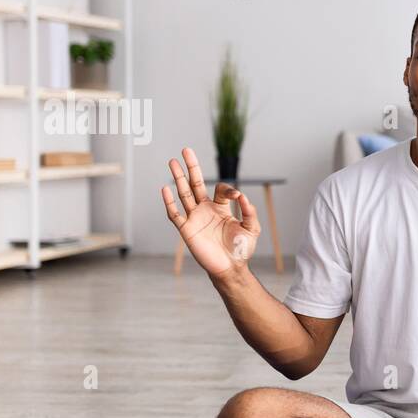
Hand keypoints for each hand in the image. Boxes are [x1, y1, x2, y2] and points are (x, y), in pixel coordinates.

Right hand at [161, 147, 260, 276]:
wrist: (230, 267)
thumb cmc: (241, 250)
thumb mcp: (251, 228)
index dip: (228, 189)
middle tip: (186, 150)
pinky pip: (175, 214)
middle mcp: (206, 210)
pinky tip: (165, 188)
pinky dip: (169, 202)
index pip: (219, 189)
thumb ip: (249, 211)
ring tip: (173, 161)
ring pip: (184, 194)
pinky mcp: (187, 229)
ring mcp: (195, 218)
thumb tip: (243, 195)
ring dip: (178, 178)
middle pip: (196, 183)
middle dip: (191, 167)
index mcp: (221, 208)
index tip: (237, 196)